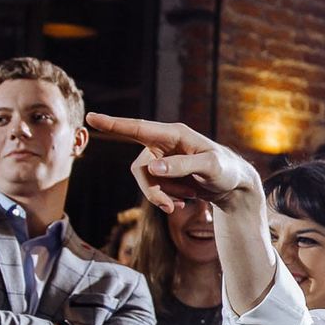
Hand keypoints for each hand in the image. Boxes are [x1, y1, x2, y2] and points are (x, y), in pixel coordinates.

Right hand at [85, 113, 261, 213]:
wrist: (234, 186)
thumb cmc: (226, 170)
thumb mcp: (209, 168)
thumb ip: (182, 166)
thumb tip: (153, 167)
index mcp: (174, 134)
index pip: (139, 128)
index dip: (114, 124)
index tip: (91, 117)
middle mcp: (164, 144)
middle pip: (140, 168)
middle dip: (153, 190)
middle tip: (172, 207)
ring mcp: (162, 159)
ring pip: (145, 181)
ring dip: (162, 196)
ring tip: (185, 202)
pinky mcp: (164, 174)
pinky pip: (153, 189)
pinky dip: (166, 199)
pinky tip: (183, 201)